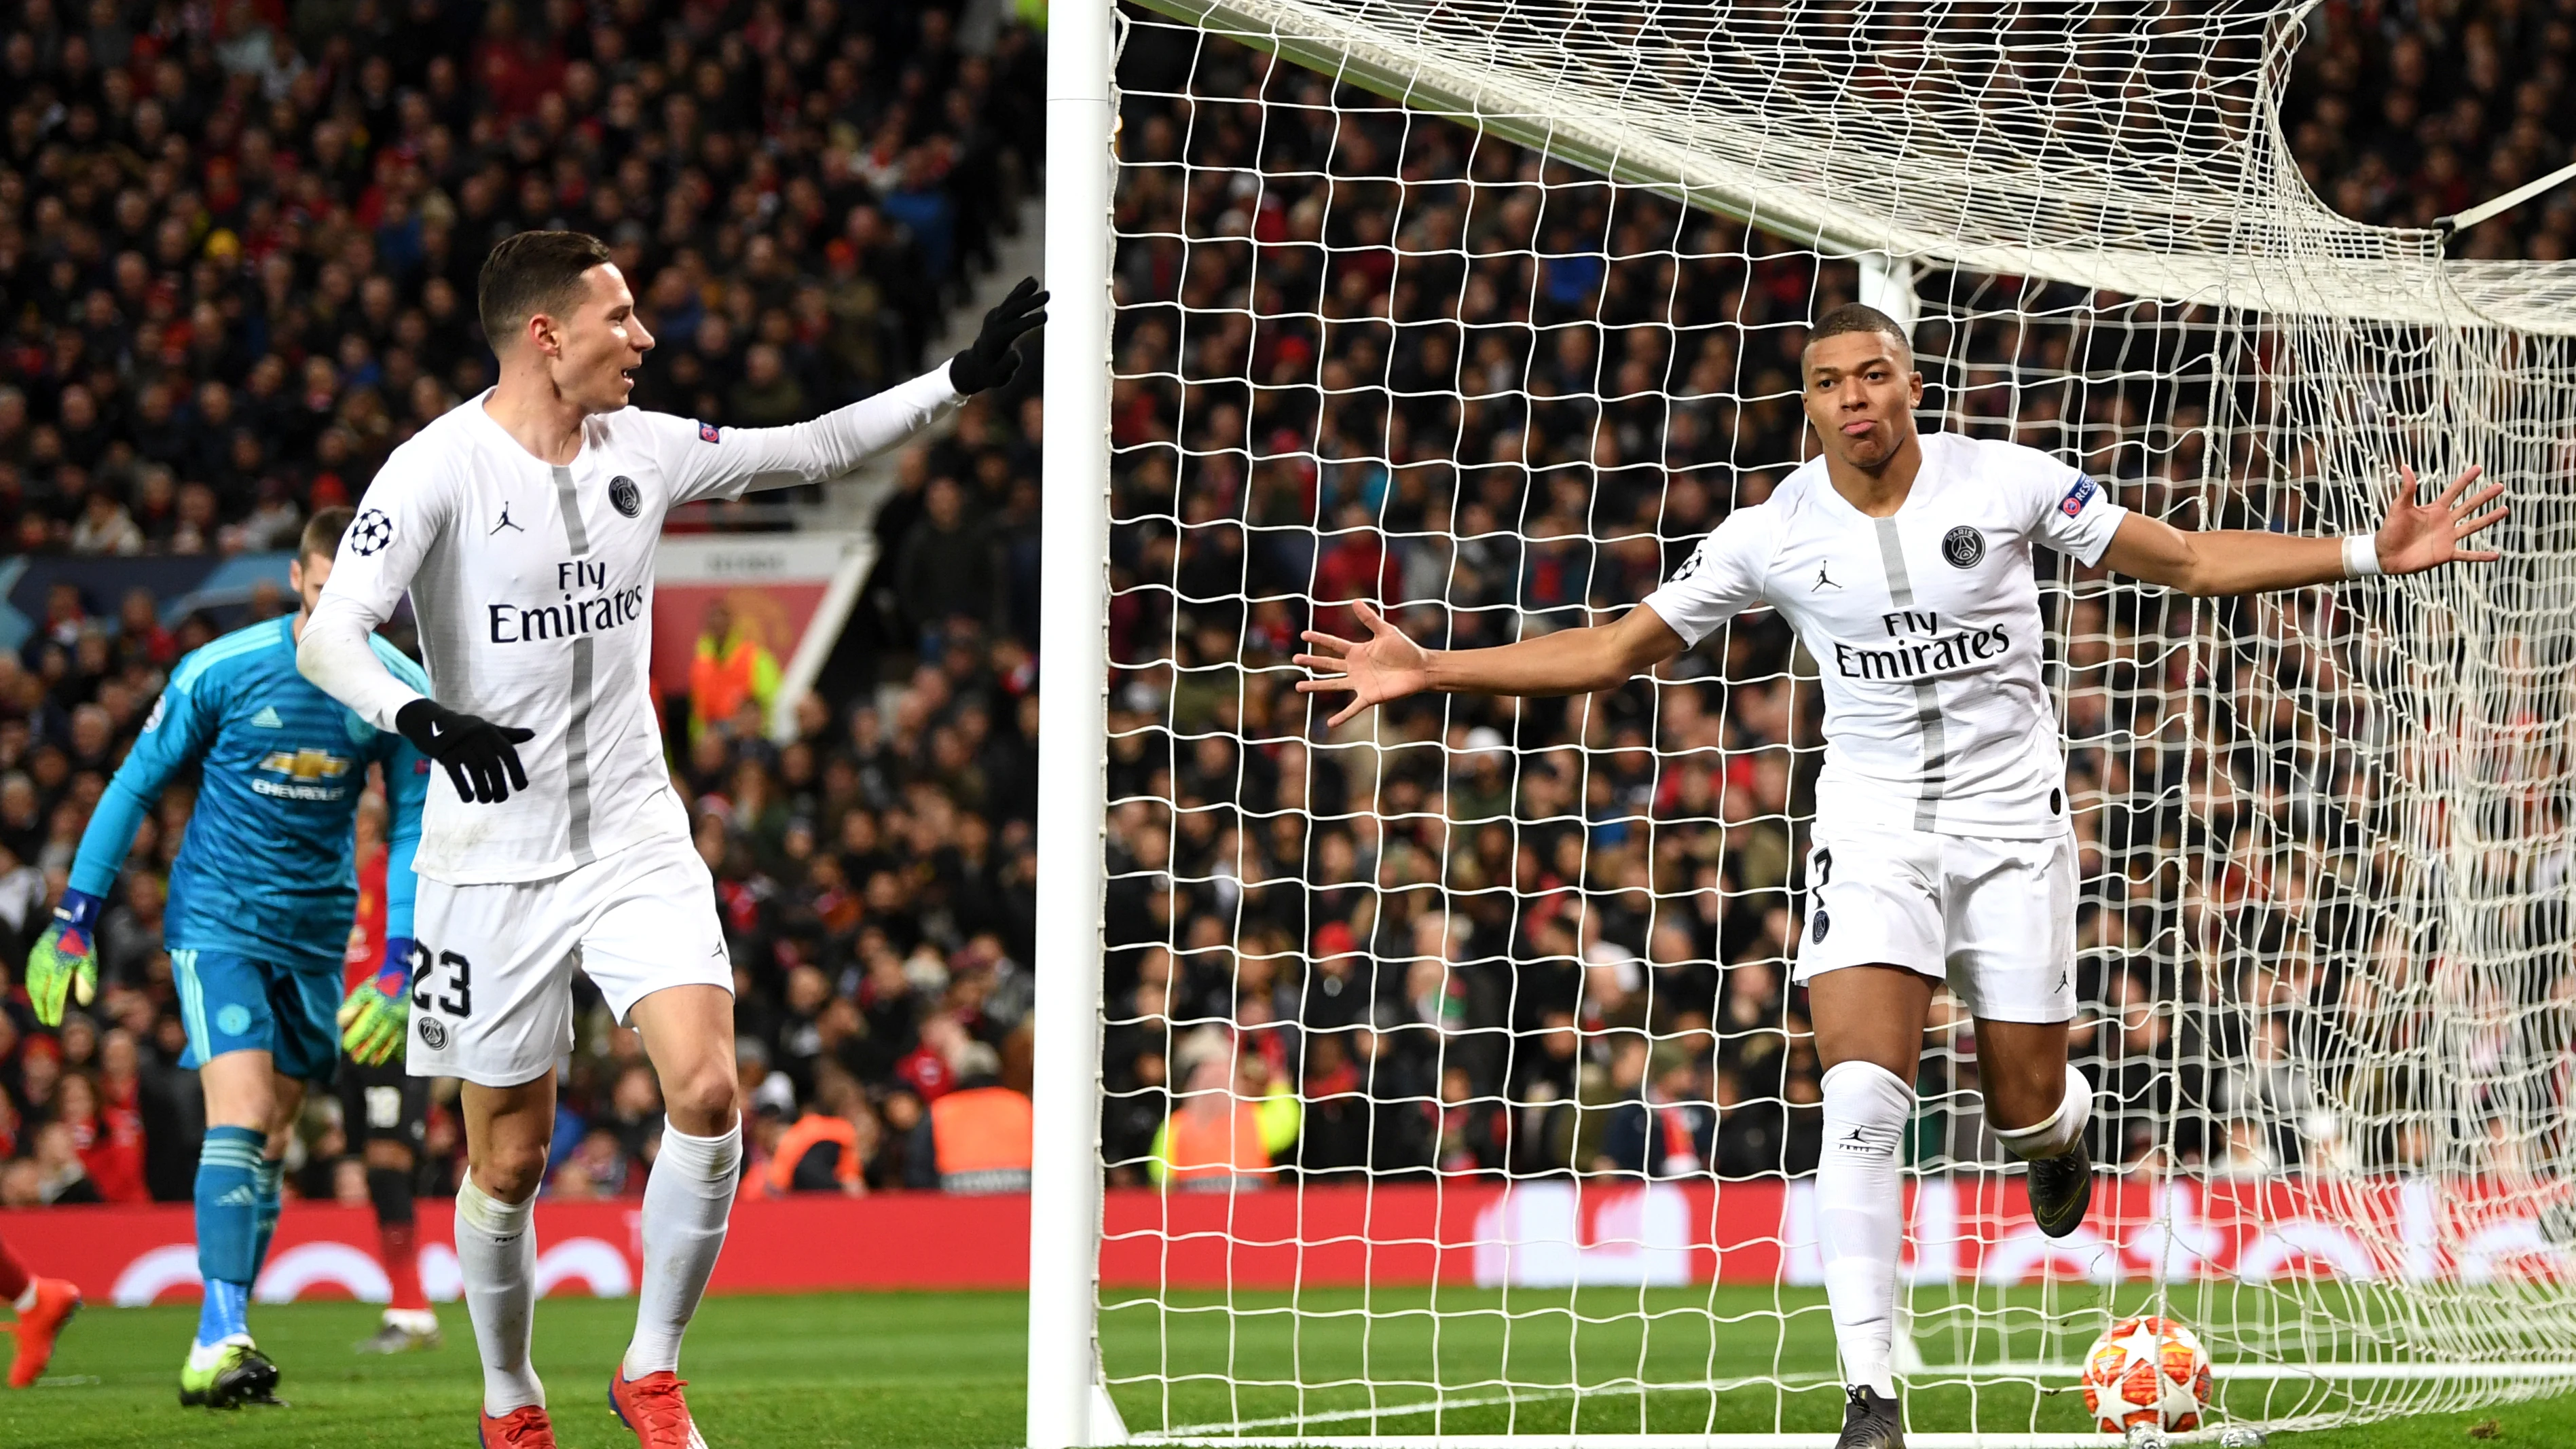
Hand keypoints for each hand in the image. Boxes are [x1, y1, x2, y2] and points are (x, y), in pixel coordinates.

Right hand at [26, 889, 101, 1026]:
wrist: (69, 922)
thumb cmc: (82, 944)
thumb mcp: (88, 962)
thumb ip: (86, 982)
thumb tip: (85, 1002)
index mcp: (60, 968)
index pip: (54, 996)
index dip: (54, 1011)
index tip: (54, 1022)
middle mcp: (45, 966)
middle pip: (40, 994)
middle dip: (42, 1009)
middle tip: (47, 1021)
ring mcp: (37, 961)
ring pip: (32, 986)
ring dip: (36, 1001)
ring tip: (41, 1012)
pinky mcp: (33, 957)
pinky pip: (30, 977)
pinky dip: (32, 989)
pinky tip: (36, 996)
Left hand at [338, 938, 415, 1066]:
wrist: (413, 972)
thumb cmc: (385, 980)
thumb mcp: (366, 989)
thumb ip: (352, 1006)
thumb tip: (341, 1023)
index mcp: (378, 1010)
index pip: (361, 1032)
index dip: (352, 1041)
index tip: (346, 1046)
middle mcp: (392, 1020)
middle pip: (376, 1041)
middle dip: (365, 1052)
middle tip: (357, 1059)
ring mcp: (405, 1023)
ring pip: (392, 1044)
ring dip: (381, 1055)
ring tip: (373, 1062)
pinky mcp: (415, 1024)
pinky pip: (408, 1042)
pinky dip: (400, 1052)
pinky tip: (395, 1057)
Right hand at [396, 699, 533, 803]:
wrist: (429, 721)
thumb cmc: (464, 729)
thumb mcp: (487, 728)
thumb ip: (508, 735)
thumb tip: (533, 734)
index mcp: (490, 732)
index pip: (509, 753)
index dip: (517, 771)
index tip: (521, 787)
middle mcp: (477, 737)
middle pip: (493, 766)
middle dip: (500, 786)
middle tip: (501, 799)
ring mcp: (460, 746)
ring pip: (476, 772)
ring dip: (483, 791)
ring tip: (486, 800)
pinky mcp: (444, 754)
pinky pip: (456, 775)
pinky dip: (464, 789)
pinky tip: (468, 799)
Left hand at [946, 276, 1048, 394]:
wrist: (975, 365)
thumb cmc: (990, 374)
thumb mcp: (997, 377)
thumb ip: (1007, 366)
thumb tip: (1016, 355)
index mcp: (995, 340)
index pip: (1014, 327)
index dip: (1030, 321)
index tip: (1046, 316)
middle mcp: (994, 324)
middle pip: (1013, 310)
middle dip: (1031, 302)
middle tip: (1049, 294)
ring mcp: (994, 317)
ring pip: (1011, 301)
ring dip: (1024, 291)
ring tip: (1037, 282)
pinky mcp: (997, 313)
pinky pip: (1010, 300)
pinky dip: (1020, 290)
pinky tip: (1032, 281)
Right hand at [1293, 602, 1434, 726]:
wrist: (1420, 668)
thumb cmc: (1405, 649)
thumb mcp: (1386, 631)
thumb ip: (1370, 619)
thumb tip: (1355, 601)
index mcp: (1357, 651)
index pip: (1333, 644)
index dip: (1319, 639)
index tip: (1303, 634)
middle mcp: (1355, 667)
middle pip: (1328, 664)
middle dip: (1311, 662)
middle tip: (1294, 659)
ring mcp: (1360, 683)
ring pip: (1333, 685)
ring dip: (1316, 686)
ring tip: (1298, 688)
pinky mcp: (1369, 697)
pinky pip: (1352, 708)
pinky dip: (1342, 717)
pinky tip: (1329, 724)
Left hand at [2374, 464, 2505, 574]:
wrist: (2385, 555)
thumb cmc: (2390, 530)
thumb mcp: (2399, 507)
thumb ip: (2407, 489)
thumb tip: (2404, 466)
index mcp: (2435, 509)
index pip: (2454, 491)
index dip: (2465, 480)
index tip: (2479, 468)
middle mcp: (2445, 521)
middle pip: (2469, 506)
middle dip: (2484, 496)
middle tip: (2500, 486)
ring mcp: (2447, 537)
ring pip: (2473, 526)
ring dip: (2489, 519)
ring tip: (2505, 509)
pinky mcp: (2446, 553)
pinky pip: (2467, 555)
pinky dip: (2481, 556)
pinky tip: (2496, 555)